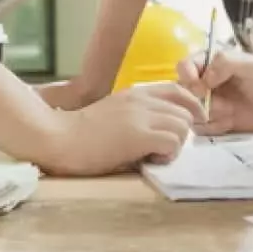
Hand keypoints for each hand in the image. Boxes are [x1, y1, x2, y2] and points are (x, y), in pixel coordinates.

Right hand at [34, 83, 203, 176]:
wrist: (60, 138)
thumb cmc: (81, 132)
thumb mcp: (114, 113)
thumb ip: (137, 115)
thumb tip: (161, 129)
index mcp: (135, 93)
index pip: (178, 91)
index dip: (192, 108)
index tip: (192, 124)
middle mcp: (142, 100)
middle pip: (185, 112)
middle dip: (182, 133)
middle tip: (164, 149)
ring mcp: (141, 117)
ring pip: (183, 127)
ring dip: (175, 146)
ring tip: (154, 155)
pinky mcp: (139, 136)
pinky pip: (172, 143)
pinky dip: (167, 156)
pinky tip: (149, 161)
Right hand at [176, 47, 252, 135]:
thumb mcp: (247, 63)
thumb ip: (223, 63)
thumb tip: (203, 80)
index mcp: (207, 64)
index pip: (184, 67)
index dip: (188, 77)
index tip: (200, 87)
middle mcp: (202, 84)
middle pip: (182, 93)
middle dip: (200, 100)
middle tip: (223, 103)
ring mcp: (206, 105)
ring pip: (189, 112)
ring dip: (210, 114)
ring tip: (231, 111)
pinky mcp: (212, 123)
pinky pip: (201, 129)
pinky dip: (215, 126)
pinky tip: (231, 122)